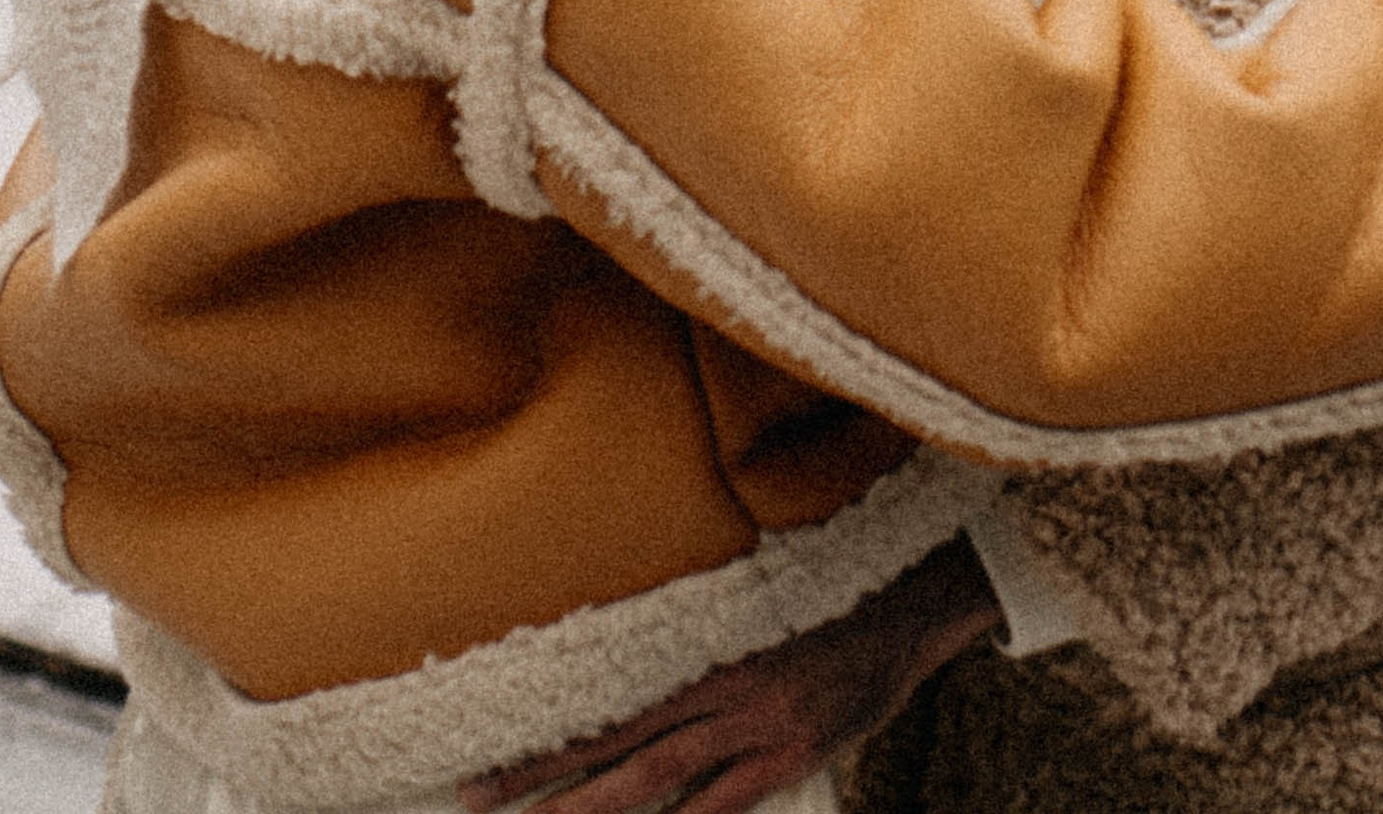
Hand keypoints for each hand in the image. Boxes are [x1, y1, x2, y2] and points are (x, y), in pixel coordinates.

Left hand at [457, 534, 1002, 813]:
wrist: (907, 597)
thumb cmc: (824, 591)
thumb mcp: (751, 596)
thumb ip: (696, 637)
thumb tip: (627, 665)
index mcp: (701, 640)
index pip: (607, 697)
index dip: (547, 732)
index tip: (487, 754)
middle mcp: (719, 685)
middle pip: (614, 745)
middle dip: (541, 779)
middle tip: (474, 798)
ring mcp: (755, 727)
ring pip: (655, 781)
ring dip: (589, 810)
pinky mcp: (790, 756)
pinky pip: (722, 807)